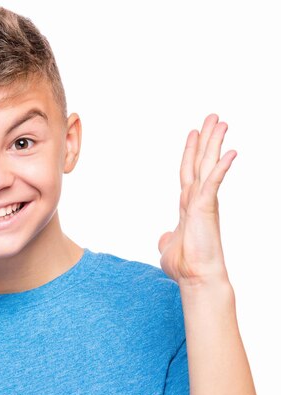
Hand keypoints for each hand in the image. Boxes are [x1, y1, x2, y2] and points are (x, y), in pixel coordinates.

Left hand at [158, 114, 236, 287]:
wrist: (195, 278)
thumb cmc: (185, 266)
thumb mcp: (168, 248)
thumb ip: (166, 239)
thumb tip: (164, 237)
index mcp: (188, 206)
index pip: (188, 173)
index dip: (190, 152)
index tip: (194, 133)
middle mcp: (197, 200)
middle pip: (200, 162)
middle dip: (206, 139)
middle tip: (213, 116)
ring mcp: (203, 203)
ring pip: (207, 166)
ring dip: (213, 144)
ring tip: (220, 121)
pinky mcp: (206, 209)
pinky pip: (213, 184)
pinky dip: (219, 168)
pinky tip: (229, 152)